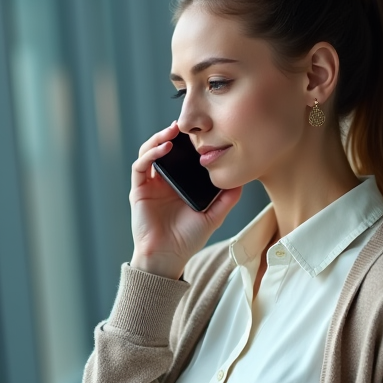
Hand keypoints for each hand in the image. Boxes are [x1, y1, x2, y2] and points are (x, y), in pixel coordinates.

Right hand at [129, 121, 242, 278]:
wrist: (167, 257)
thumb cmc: (188, 240)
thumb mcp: (214, 216)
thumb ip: (227, 199)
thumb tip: (242, 181)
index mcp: (180, 184)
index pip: (183, 156)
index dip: (189, 142)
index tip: (202, 130)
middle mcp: (164, 181)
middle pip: (165, 149)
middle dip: (173, 134)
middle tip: (186, 125)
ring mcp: (150, 184)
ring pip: (150, 152)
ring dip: (160, 138)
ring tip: (173, 131)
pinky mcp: (139, 190)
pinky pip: (141, 166)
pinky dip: (151, 154)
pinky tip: (164, 148)